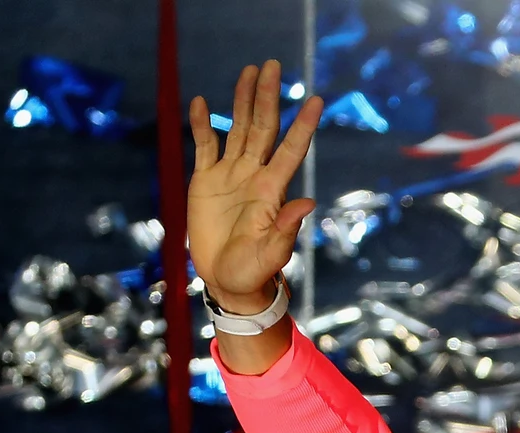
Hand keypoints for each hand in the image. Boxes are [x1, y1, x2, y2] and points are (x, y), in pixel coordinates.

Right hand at [188, 60, 323, 312]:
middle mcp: (254, 175)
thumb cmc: (254, 271)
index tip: (317, 99)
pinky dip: (203, 125)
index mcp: (272, 190)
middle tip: (272, 64)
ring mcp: (230, 175)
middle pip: (263, 128)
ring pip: (237, 129)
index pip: (291, 149)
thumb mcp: (271, 253)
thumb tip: (308, 203)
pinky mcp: (205, 181)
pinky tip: (203, 104)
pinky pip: (204, 146)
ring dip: (242, 100)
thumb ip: (286, 228)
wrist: (227, 281)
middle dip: (267, 96)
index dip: (302, 125)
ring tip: (248, 70)